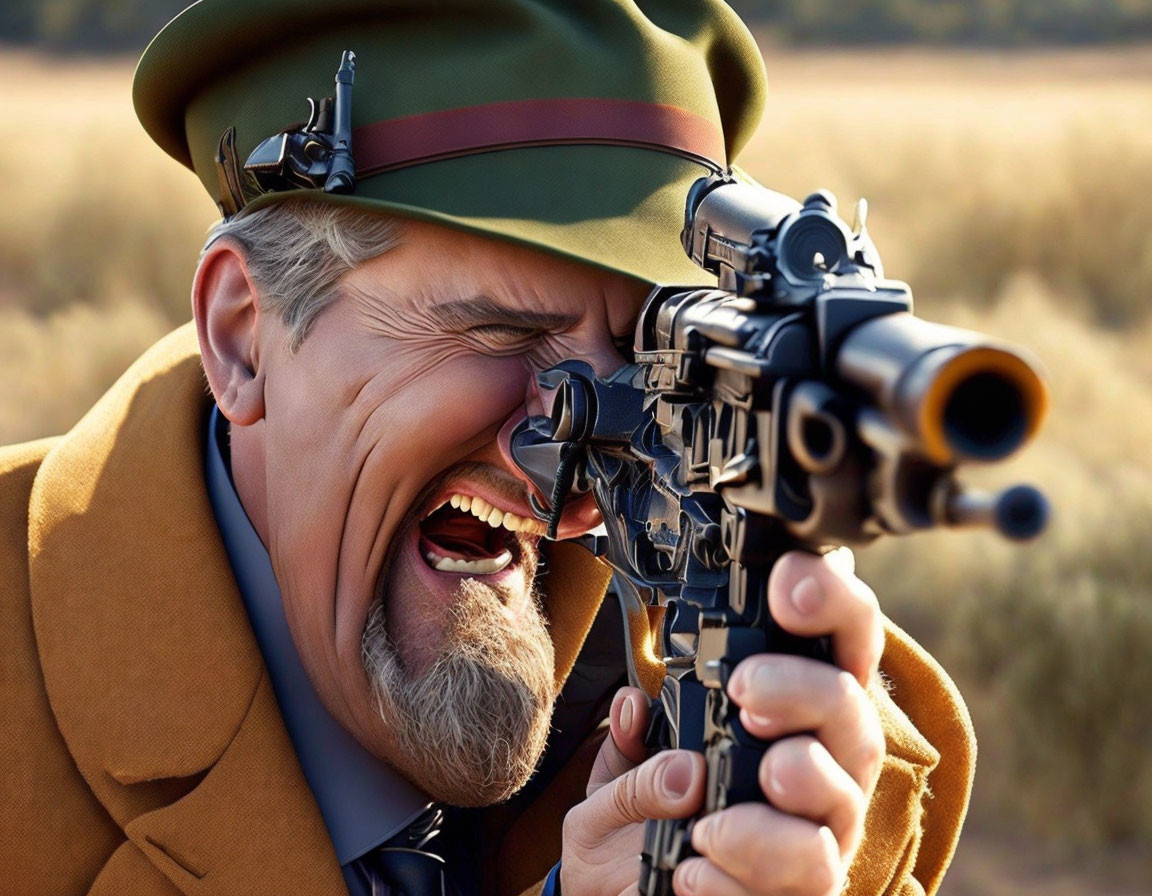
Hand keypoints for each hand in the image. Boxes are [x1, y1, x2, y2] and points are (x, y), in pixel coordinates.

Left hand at [559, 548, 885, 895]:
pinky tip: (693, 868)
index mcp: (791, 711)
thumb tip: (632, 708)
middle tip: (746, 687)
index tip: (785, 589)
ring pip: (843, 800)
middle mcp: (822, 763)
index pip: (839, 640)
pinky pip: (809, 876)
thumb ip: (632, 742)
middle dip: (804, 689)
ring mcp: (823, 828)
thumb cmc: (651, 819)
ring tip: (716, 807)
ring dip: (793, 785)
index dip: (832, 602)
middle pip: (854, 713)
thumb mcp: (625, 775)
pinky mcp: (810, 887)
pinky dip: (746, 866)